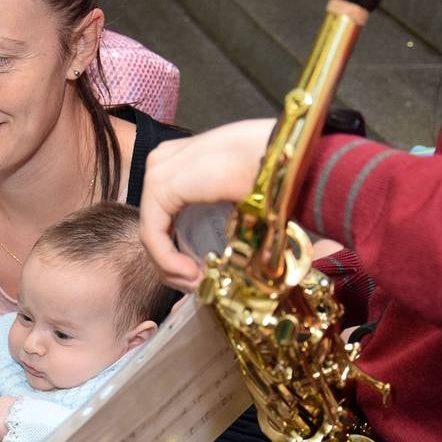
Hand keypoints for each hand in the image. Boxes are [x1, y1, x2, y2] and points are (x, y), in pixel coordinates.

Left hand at [140, 119, 275, 290]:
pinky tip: (193, 274)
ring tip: (200, 284)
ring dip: (173, 268)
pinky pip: (153, 234)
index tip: (204, 278)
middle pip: (156, 227)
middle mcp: (163, 162)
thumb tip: (216, 260)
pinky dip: (168, 261)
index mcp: (180, 162)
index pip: (164, 218)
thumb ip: (219, 221)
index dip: (178, 254)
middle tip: (201, 286)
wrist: (288, 156)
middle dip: (173, 265)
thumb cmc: (275, 172)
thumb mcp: (239, 199)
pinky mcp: (160, 185)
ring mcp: (158, 170)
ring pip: (152, 235)